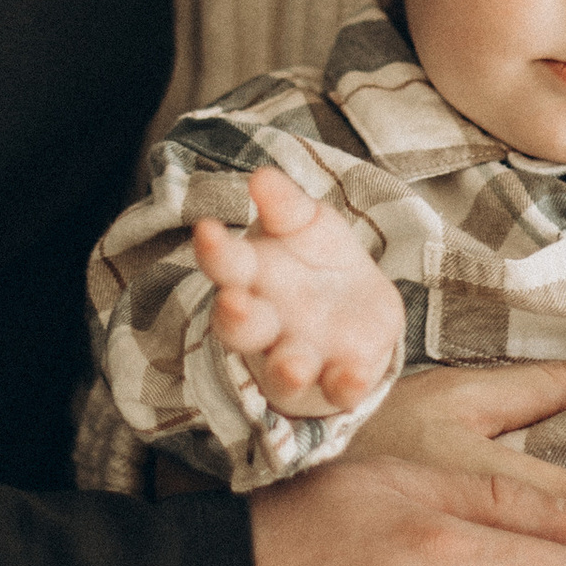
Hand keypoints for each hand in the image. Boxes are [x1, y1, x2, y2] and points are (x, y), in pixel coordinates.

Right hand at [190, 161, 403, 416]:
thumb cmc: (316, 259)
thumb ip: (285, 205)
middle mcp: (267, 324)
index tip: (208, 230)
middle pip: (241, 327)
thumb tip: (261, 176)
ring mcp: (301, 356)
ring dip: (287, 368)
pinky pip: (340, 389)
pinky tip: (354, 375)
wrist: (357, 308)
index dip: (214, 250)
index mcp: (251, 277)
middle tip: (235, 303)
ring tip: (293, 365)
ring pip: (284, 370)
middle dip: (237, 319)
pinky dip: (346, 384)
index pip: (224, 264)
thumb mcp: (305, 223)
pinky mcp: (340, 378)